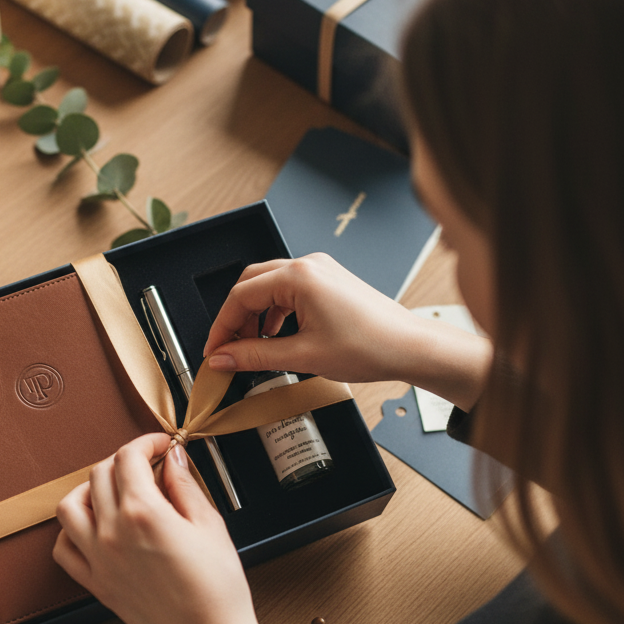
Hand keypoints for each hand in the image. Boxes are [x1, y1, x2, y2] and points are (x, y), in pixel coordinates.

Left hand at [53, 433, 276, 623]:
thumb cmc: (217, 588)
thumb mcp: (210, 524)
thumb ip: (185, 485)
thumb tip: (173, 458)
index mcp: (143, 513)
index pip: (129, 457)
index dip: (146, 442)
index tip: (161, 445)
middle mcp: (112, 532)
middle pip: (99, 474)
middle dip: (124, 460)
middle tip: (148, 465)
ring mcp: (99, 560)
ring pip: (70, 506)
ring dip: (89, 489)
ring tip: (115, 489)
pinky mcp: (96, 584)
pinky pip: (64, 549)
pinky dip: (72, 531)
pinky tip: (95, 526)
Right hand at [203, 254, 491, 410]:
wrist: (410, 347)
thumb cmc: (369, 347)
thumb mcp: (302, 356)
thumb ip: (255, 356)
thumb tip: (223, 358)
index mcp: (298, 277)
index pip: (241, 296)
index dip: (222, 326)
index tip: (214, 351)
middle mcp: (307, 265)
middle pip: (251, 284)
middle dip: (236, 318)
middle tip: (228, 349)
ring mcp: (320, 270)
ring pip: (269, 286)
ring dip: (256, 315)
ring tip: (254, 347)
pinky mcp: (329, 280)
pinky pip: (289, 289)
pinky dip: (275, 311)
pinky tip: (277, 335)